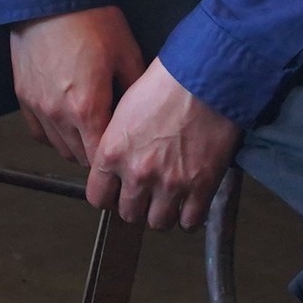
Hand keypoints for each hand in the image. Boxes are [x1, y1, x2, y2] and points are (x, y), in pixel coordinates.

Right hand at [8, 4, 146, 166]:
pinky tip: (66, 124)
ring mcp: (37, 107)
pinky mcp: (23, 96)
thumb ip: (136, 90)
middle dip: (98, 155)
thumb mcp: (127, 53)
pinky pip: (38, 132)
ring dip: (76, 146)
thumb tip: (146, 113)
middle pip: (80, 157)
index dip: (116, 160)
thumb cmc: (91, 21)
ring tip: (91, 134)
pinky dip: (53, 135)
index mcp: (88, 109)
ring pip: (58, 147)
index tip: (126, 153)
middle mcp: (58, 115)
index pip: (101, 158)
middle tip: (113, 142)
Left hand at [87, 62, 239, 230]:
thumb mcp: (123, 109)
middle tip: (145, 196)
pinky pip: (190, 221)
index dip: (108, 197)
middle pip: (128, 213)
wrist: (204, 80)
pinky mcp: (201, 187)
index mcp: (112, 153)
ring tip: (167, 202)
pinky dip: (188, 218)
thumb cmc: (164, 85)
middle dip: (136, 206)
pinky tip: (188, 207)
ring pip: (158, 223)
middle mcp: (137, 173)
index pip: (98, 197)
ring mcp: (170, 184)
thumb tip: (114, 161)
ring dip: (162, 214)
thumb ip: (114, 142)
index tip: (116, 193)